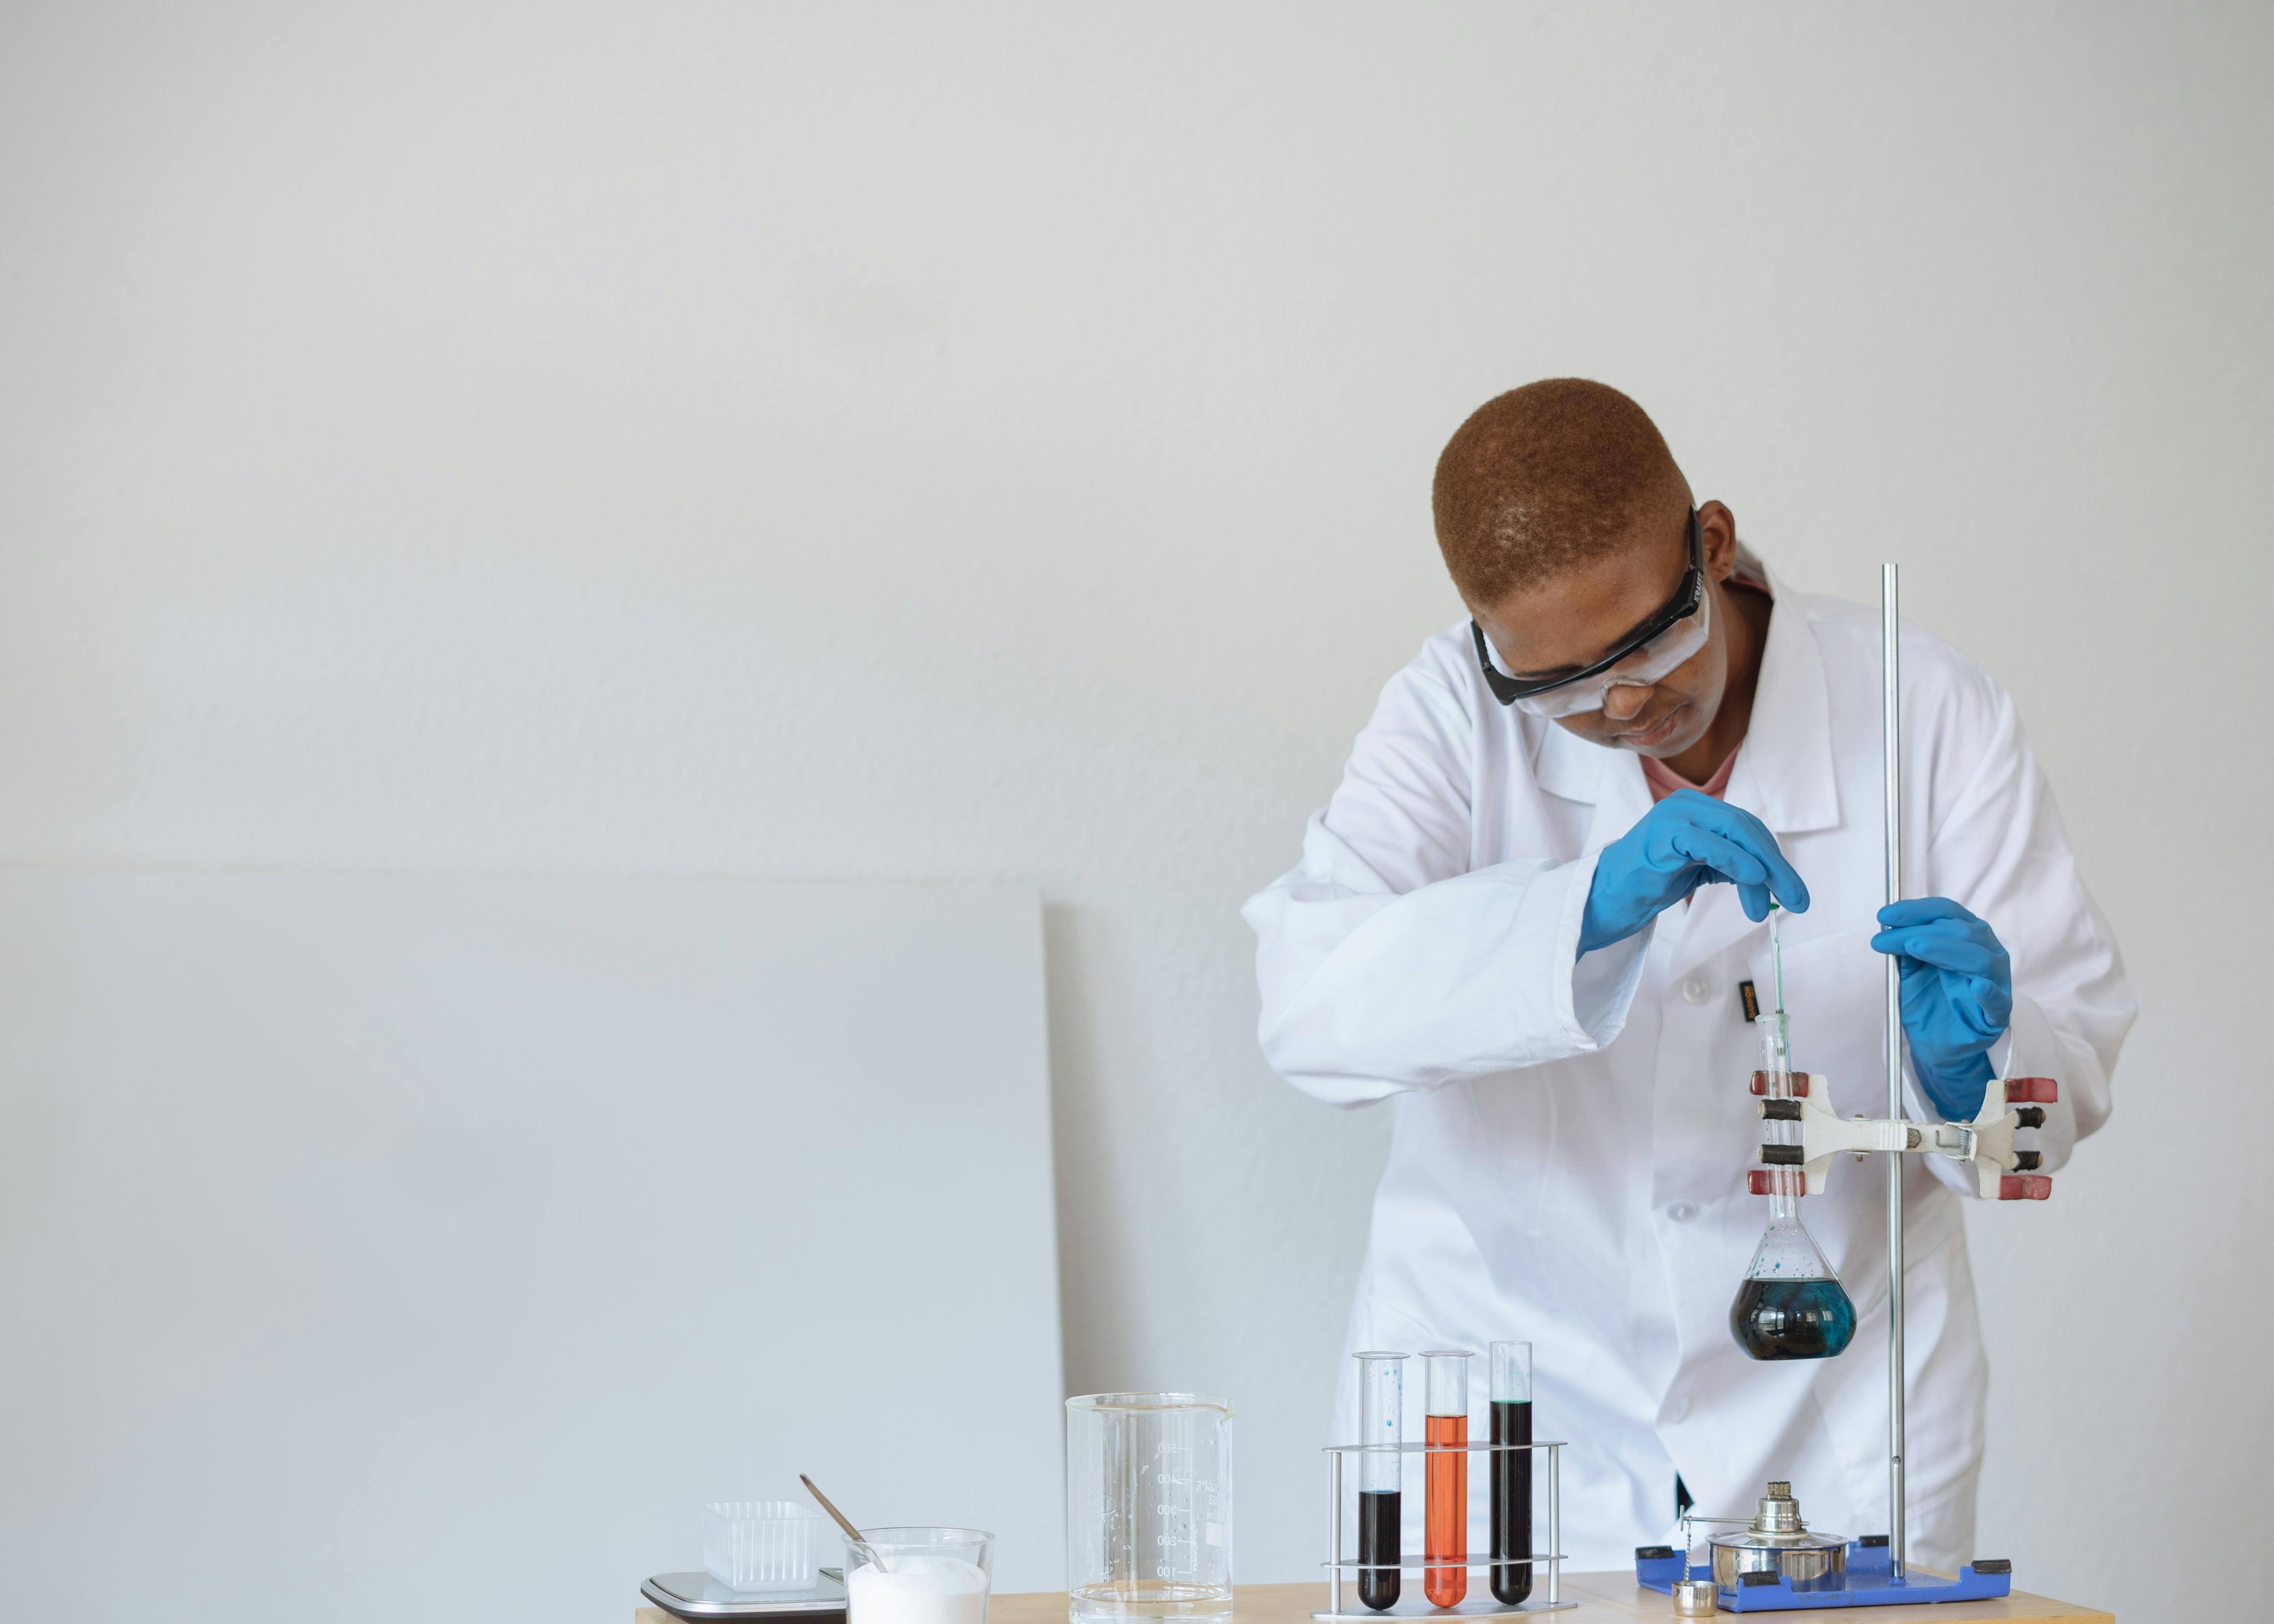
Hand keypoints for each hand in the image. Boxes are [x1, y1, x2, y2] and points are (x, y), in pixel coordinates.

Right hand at [1580, 789, 1809, 954]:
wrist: (1605, 897)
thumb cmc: (1648, 883)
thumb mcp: (1699, 869)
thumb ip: (1730, 865)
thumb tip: (1770, 878)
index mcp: (1697, 810)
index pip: (1749, 828)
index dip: (1774, 859)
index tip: (1791, 892)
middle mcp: (1688, 805)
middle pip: (1747, 828)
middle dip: (1777, 865)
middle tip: (1797, 900)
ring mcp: (1674, 816)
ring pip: (1736, 832)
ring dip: (1764, 868)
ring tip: (1772, 903)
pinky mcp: (1663, 834)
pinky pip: (1709, 843)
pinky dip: (1737, 859)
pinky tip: (1754, 878)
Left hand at [1871, 898, 2012, 1119]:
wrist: (1937, 1042)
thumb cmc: (1928, 999)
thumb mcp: (1910, 969)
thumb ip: (1904, 947)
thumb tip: (1888, 924)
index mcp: (1967, 935)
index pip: (1947, 911)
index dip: (1916, 910)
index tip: (1884, 916)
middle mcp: (1987, 951)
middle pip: (1960, 931)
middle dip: (1918, 931)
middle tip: (1884, 938)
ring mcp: (1996, 981)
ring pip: (1979, 958)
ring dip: (1945, 949)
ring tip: (1914, 946)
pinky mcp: (1998, 1014)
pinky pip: (1998, 1001)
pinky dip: (1988, 992)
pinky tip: (1977, 986)